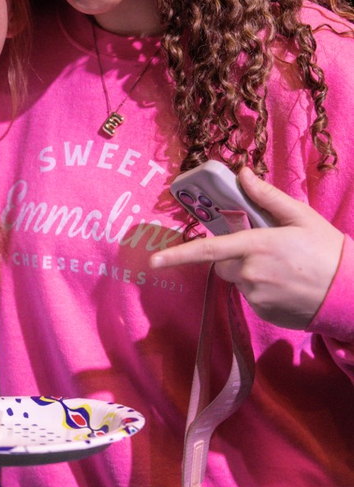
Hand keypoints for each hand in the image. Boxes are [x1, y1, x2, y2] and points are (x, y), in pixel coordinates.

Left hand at [151, 167, 344, 328]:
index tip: (153, 262)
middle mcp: (250, 272)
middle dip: (230, 254)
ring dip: (246, 270)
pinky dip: (259, 287)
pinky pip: (249, 295)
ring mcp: (256, 295)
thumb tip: (242, 174)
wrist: (350, 292)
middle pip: (220, 263)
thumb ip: (266, 197)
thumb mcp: (299, 216)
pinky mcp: (263, 312)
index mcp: (255, 245)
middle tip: (260, 247)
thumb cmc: (326, 249)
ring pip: (235, 278)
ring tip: (280, 266)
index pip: (207, 250)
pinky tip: (284, 283)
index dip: (177, 256)